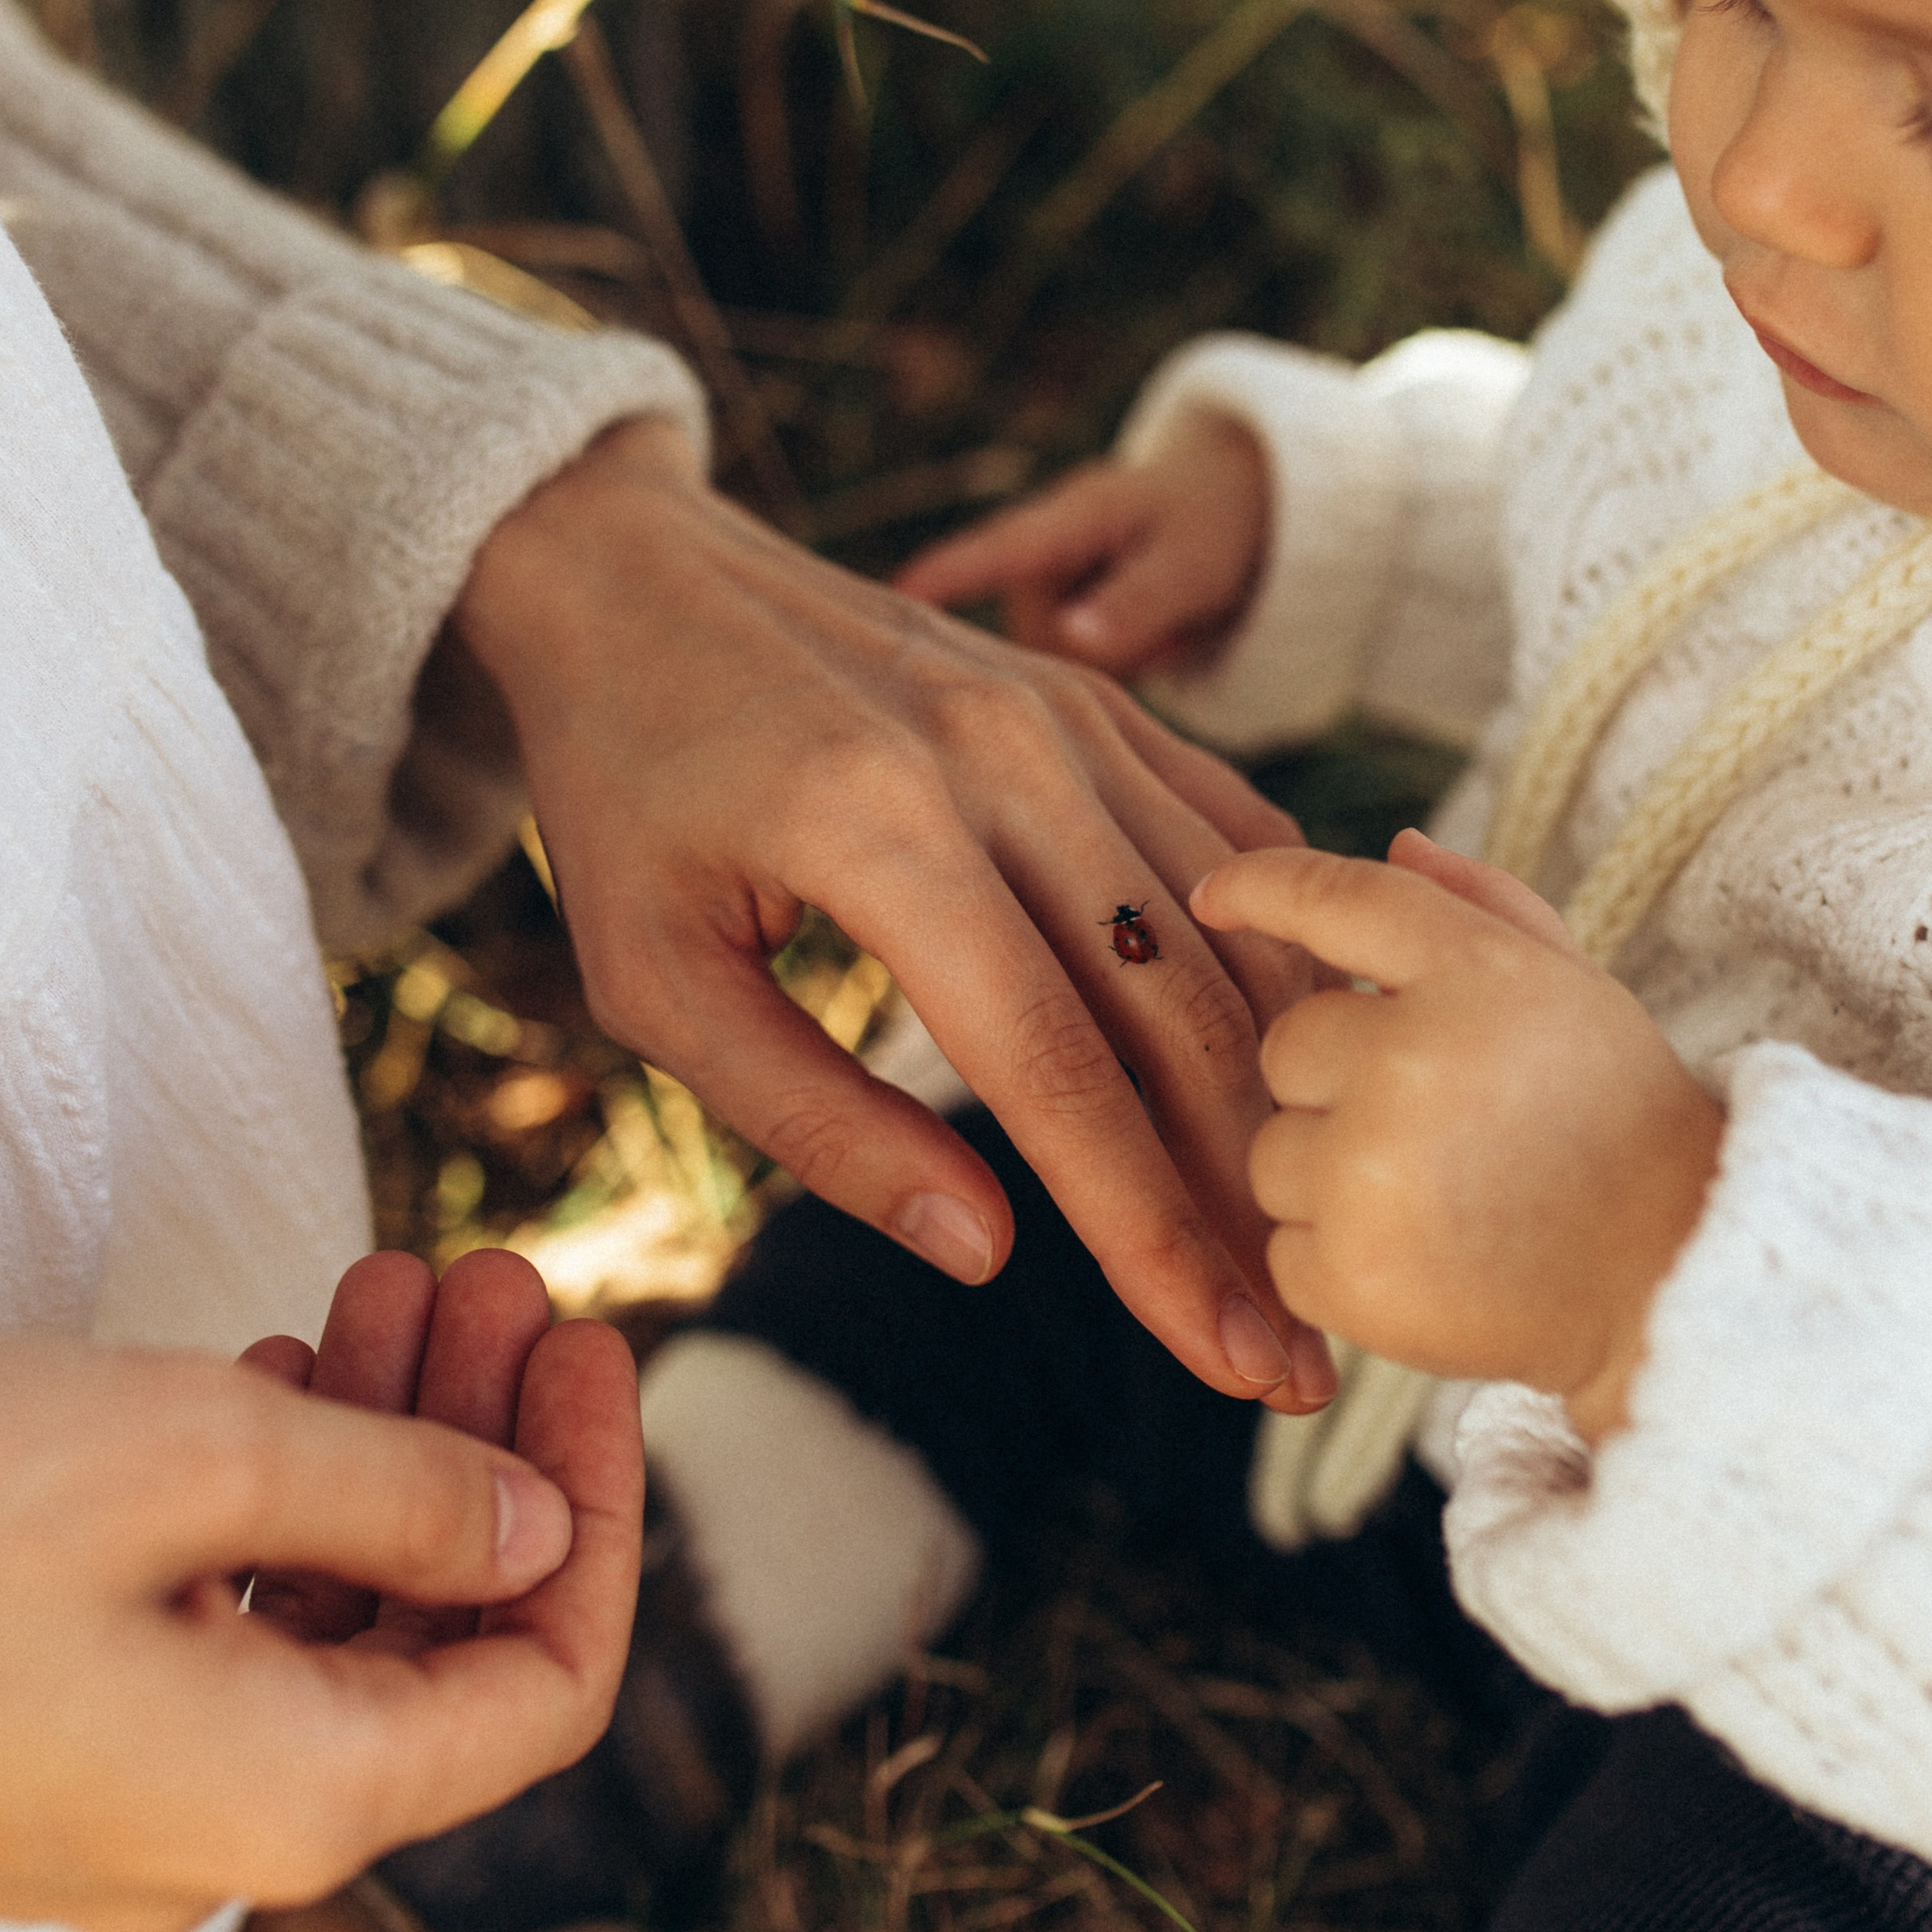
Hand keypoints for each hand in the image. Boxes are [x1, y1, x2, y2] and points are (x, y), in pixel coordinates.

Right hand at [0, 1254, 641, 1931]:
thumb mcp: (203, 1457)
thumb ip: (408, 1501)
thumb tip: (537, 1536)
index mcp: (294, 1801)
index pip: (544, 1688)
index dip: (600, 1512)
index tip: (595, 1346)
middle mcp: (220, 1843)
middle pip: (435, 1643)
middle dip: (484, 1442)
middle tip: (492, 1274)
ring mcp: (119, 1811)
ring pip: (320, 1623)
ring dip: (379, 1448)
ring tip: (396, 1279)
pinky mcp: (37, 1754)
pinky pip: (212, 1637)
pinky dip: (269, 1504)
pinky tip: (275, 1371)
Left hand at [452, 418, 1335, 1414]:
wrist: (630, 569)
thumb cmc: (622, 791)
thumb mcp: (653, 978)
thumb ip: (814, 1122)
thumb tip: (989, 1254)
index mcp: (883, 831)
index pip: (1058, 1075)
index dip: (1152, 1238)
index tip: (1230, 1362)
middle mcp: (1006, 758)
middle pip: (1179, 1017)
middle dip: (1247, 1205)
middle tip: (1298, 1358)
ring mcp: (1069, 714)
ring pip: (1230, 938)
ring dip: (1284, 1103)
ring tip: (1309, 1244)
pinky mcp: (1096, 697)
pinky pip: (1232, 841)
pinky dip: (1282, 961)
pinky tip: (1309, 1071)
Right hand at [895, 416, 1270, 675]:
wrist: (1226, 515)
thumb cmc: (1209, 525)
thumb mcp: (1191, 562)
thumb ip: (1135, 603)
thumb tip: (1072, 641)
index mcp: (1064, 520)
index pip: (992, 554)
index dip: (942, 578)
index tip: (889, 597)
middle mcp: (1034, 560)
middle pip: (1027, 643)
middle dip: (1095, 654)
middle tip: (1163, 624)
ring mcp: (1037, 597)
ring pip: (1046, 669)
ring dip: (1110, 665)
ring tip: (1159, 623)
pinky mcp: (1049, 629)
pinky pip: (1063, 680)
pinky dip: (1111, 669)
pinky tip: (1143, 638)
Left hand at [1191, 830, 1725, 1443]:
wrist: (1673, 1275)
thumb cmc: (1619, 1118)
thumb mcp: (1572, 986)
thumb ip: (1482, 903)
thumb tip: (1396, 843)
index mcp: (1474, 972)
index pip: (1338, 899)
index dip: (1263, 887)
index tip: (1214, 893)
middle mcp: (1412, 1059)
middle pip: (1287, 1046)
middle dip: (1338, 1081)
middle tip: (1436, 1124)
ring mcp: (1373, 1172)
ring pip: (1272, 1152)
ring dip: (1331, 1174)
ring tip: (1440, 1198)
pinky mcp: (1350, 1274)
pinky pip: (1282, 1248)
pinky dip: (1336, 1261)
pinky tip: (1427, 1260)